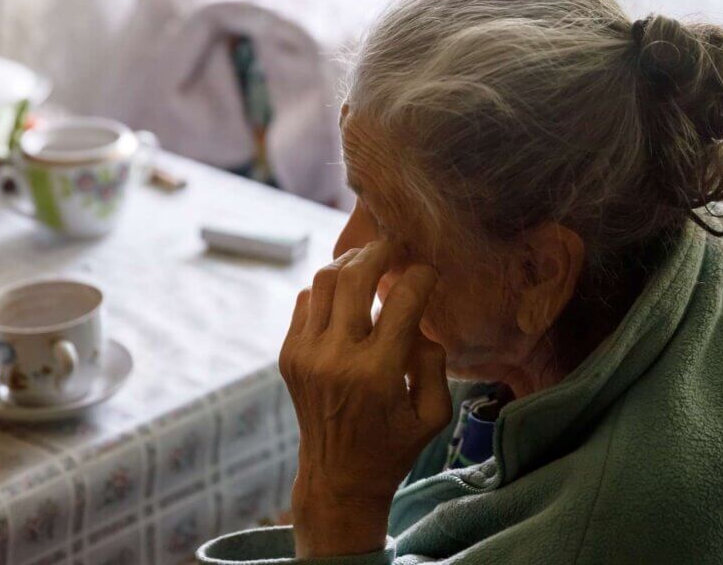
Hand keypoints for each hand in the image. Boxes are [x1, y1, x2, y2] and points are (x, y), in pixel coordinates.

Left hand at [279, 241, 451, 556]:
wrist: (337, 477)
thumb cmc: (394, 445)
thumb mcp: (434, 414)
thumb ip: (434, 361)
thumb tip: (416, 320)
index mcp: (377, 374)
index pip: (402, 300)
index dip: (421, 277)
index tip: (430, 274)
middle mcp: (336, 359)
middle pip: (354, 276)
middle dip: (380, 251)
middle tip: (396, 246)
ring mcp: (306, 355)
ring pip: (324, 280)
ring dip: (351, 263)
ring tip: (370, 262)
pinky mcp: (289, 355)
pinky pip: (306, 300)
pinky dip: (328, 289)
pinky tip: (347, 296)